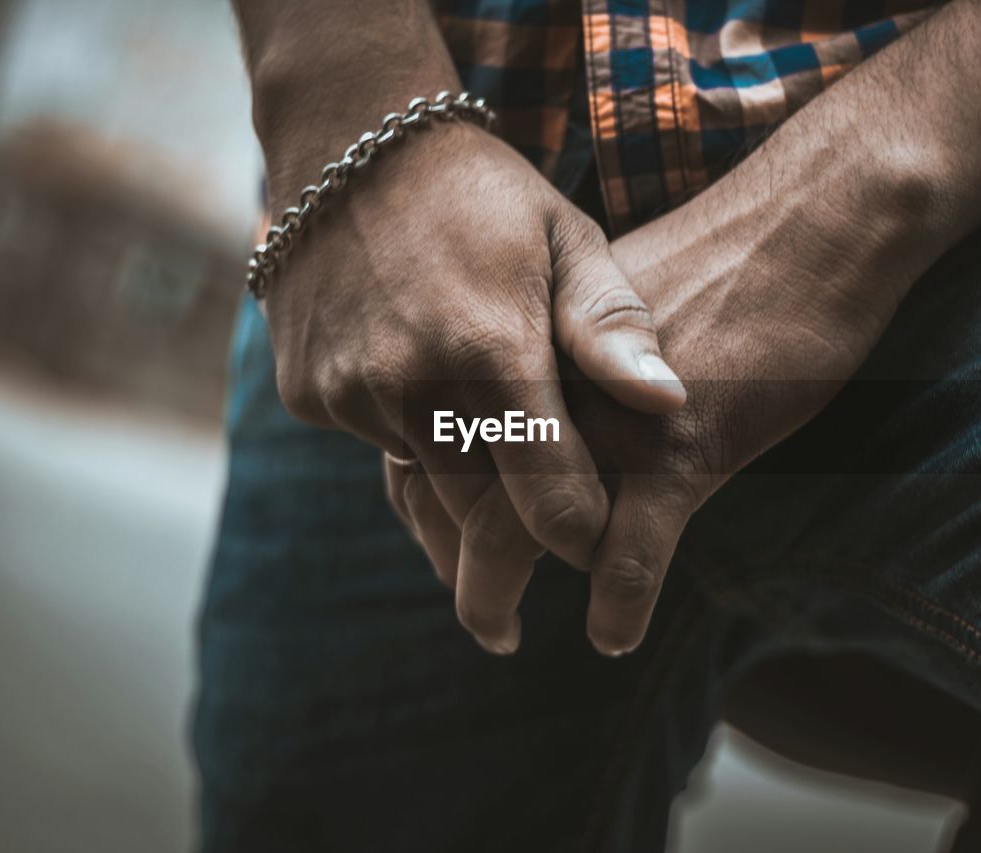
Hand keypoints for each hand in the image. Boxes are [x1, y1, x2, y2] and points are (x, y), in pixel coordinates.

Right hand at [263, 119, 686, 651]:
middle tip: (513, 611)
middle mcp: (413, 384)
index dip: (581, 537)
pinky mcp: (309, 395)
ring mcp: (351, 392)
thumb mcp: (568, 240)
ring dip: (461, 495)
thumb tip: (671, 405)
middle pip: (482, 517)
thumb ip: (614, 326)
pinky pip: (375, 450)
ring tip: (482, 511)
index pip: (551, 501)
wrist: (352, 146)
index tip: (596, 547)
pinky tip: (424, 408)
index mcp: (494, 350)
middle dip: (511, 555)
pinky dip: (408, 447)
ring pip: (425, 489)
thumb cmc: (486, 198)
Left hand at [387, 126, 945, 654]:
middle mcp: (554, 381)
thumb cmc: (724, 262)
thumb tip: (540, 405)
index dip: (423, 506)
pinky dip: (617, 604)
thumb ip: (571, 357)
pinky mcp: (684, 445)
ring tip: (500, 638)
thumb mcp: (617, 302)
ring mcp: (614, 416)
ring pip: (524, 527)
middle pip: (460, 491)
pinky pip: (630, 551)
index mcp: (531, 343)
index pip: (435, 434)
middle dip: (453, 564)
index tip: (438, 551)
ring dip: (496, 593)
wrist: (810, 221)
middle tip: (475, 618)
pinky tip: (612, 637)